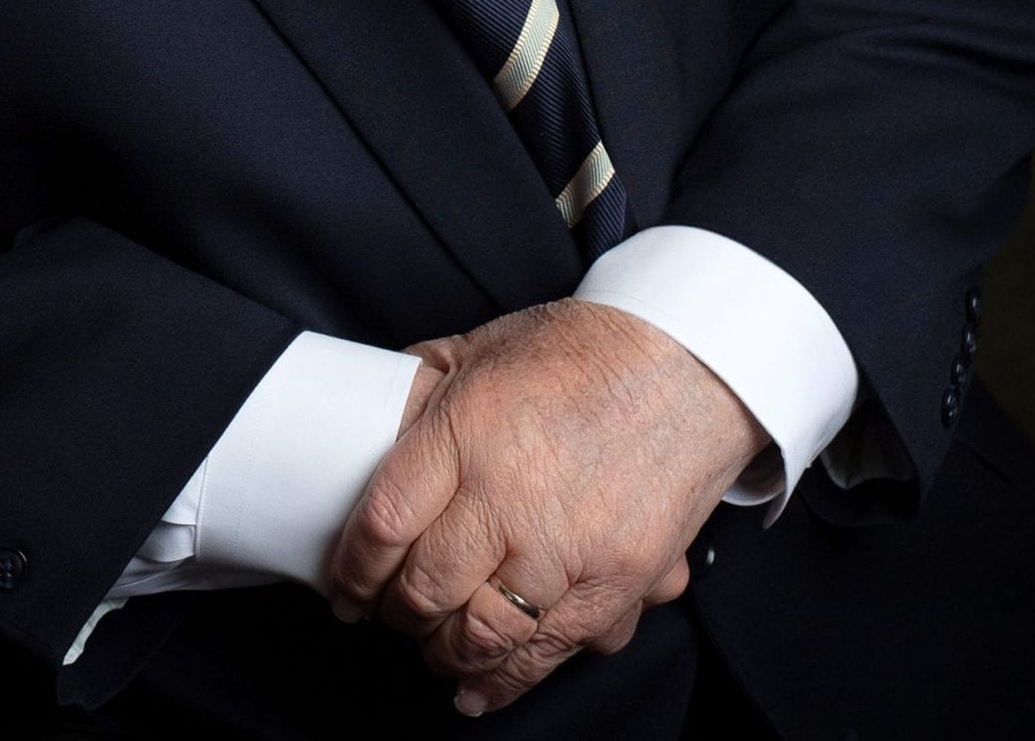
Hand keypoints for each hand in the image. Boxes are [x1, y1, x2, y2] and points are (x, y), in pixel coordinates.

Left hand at [330, 301, 767, 716]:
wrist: (687, 363)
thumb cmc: (583, 349)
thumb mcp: (481, 346)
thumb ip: (420, 385)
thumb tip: (368, 416)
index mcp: (466, 432)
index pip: (382, 525)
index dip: (353, 569)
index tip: (346, 585)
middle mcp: (510, 498)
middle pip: (424, 589)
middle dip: (395, 613)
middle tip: (388, 612)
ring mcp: (566, 548)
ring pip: (481, 636)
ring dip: (444, 653)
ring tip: (432, 646)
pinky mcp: (616, 583)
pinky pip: (549, 653)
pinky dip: (507, 682)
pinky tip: (479, 688)